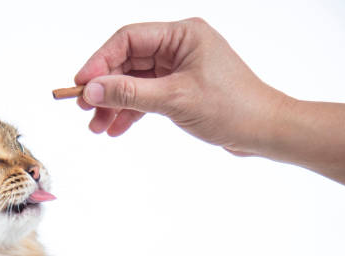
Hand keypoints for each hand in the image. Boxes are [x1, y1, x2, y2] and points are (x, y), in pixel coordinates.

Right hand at [74, 18, 285, 154]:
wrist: (264, 131)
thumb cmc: (232, 107)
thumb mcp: (174, 100)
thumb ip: (129, 94)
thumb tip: (90, 90)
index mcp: (182, 35)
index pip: (128, 39)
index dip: (100, 61)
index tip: (80, 84)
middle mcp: (178, 46)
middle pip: (127, 61)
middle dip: (105, 87)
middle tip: (84, 109)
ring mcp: (178, 68)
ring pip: (134, 82)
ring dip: (115, 103)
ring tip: (97, 126)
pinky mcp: (179, 88)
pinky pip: (146, 96)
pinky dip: (131, 112)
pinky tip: (116, 128)